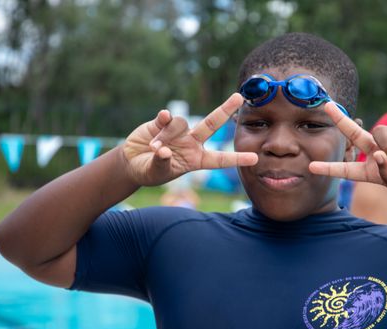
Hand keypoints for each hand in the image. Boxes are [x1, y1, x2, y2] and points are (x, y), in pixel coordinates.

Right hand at [122, 93, 257, 185]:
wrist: (132, 162)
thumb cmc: (149, 172)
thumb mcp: (156, 173)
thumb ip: (162, 163)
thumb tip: (165, 150)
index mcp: (196, 160)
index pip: (219, 159)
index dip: (236, 159)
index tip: (254, 158)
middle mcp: (192, 143)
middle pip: (212, 124)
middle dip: (225, 110)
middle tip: (239, 96)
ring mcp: (179, 131)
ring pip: (181, 122)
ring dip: (167, 134)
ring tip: (153, 148)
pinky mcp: (163, 123)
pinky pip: (168, 116)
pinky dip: (164, 119)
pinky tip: (160, 119)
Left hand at [309, 102, 386, 204]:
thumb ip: (386, 174)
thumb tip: (376, 155)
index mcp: (370, 173)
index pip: (346, 169)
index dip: (329, 168)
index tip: (311, 167)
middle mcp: (375, 155)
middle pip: (353, 136)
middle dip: (340, 120)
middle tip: (327, 105)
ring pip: (375, 133)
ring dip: (385, 147)